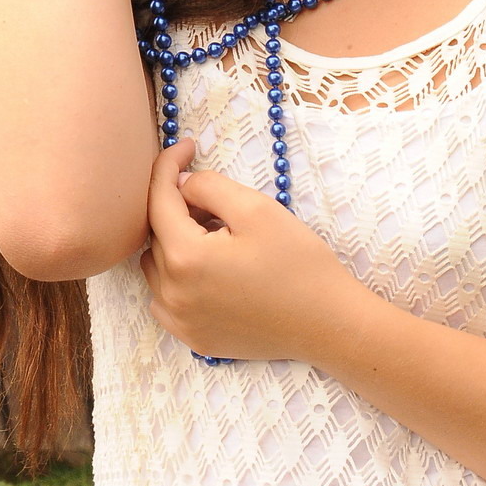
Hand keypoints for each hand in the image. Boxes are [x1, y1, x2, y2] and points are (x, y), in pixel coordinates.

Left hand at [139, 139, 354, 362]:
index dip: (168, 166)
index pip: (158, 200)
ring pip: (157, 267)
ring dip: (176, 243)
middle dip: (179, 207)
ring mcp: (180, 321)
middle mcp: (172, 293)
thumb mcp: (257, 210)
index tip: (186, 147)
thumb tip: (180, 184)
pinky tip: (209, 271)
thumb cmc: (299, 265)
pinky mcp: (193, 337)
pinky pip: (165, 300)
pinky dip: (176, 278)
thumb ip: (209, 187)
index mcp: (185, 258)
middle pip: (156, 234)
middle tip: (216, 200)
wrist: (328, 325)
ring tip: (217, 236)